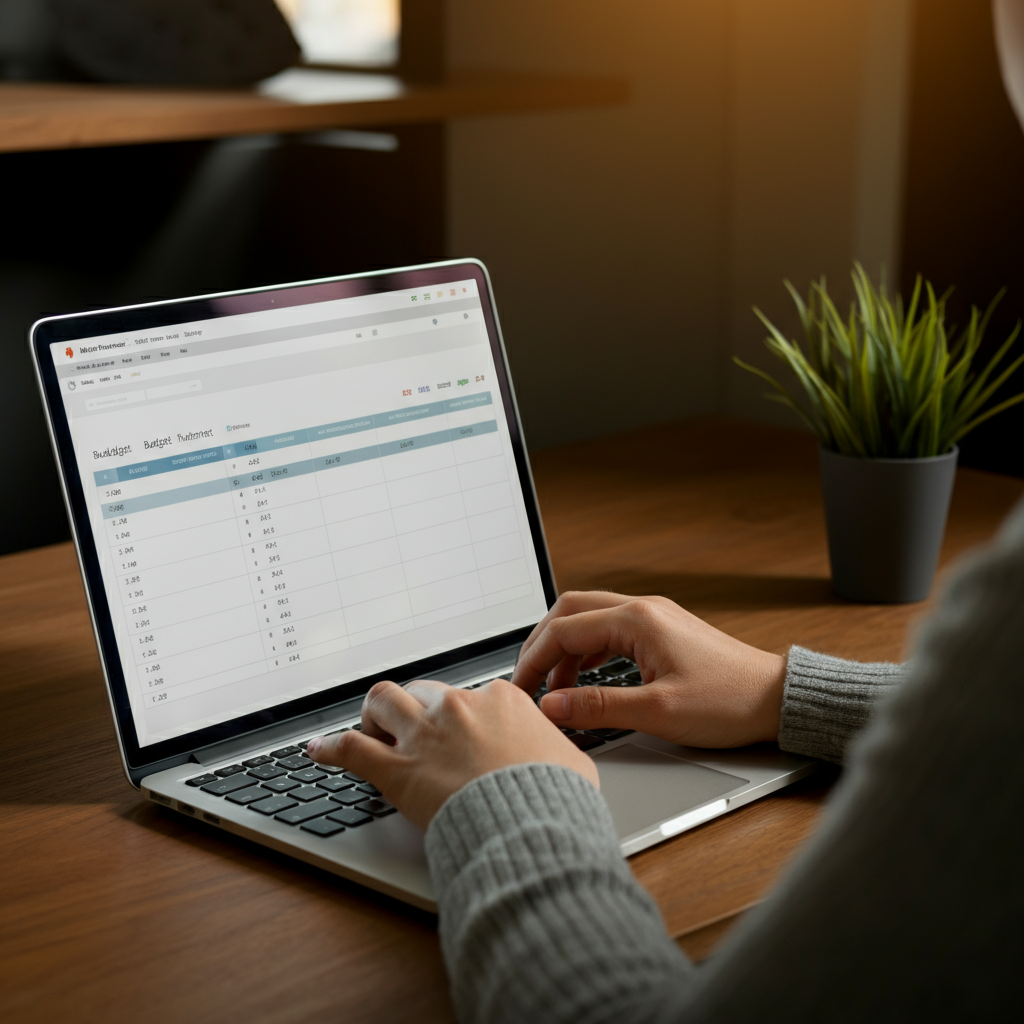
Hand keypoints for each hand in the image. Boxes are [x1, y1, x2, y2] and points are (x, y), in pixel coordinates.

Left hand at [305, 677, 598, 830]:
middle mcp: (456, 707)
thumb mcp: (570, 760)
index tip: (457, 730)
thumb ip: (554, 746)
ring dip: (374, 714)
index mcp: (498, 699)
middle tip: (412, 731)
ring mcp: (423, 734)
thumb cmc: (555, 797)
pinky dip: (330, 748)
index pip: (468, 695)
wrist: (532, 824)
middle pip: (422, 691)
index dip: (459, 715)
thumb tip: (559, 751)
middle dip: (415, 708)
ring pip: (382, 701)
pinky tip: (318, 751)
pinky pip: (350, 749)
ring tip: (372, 728)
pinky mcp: (396, 769)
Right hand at [512, 592, 785, 748]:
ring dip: (565, 648)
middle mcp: (643, 609)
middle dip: (543, 644)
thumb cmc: (729, 702)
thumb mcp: (657, 712)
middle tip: (528, 680)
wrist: (777, 699)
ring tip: (556, 687)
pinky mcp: (662, 631)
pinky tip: (584, 677)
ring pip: (589, 618)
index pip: (564, 629)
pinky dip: (587, 650)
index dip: (534, 660)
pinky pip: (609, 629)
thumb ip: (597, 706)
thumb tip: (551, 706)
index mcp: (638, 620)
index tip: (520, 689)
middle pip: (570, 611)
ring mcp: (653, 617)